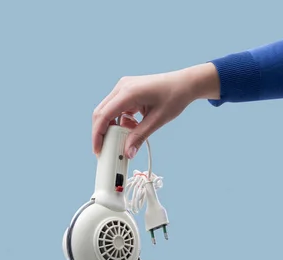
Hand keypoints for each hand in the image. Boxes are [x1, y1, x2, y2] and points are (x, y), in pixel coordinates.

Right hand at [92, 63, 219, 157]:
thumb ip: (140, 137)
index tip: (97, 150)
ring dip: (113, 128)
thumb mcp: (157, 121)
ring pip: (107, 111)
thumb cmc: (174, 97)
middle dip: (101, 133)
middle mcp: (122, 87)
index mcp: (128, 92)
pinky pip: (116, 109)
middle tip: (104, 150)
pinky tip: (132, 127)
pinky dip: (120, 122)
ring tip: (125, 138)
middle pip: (101, 113)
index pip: (104, 115)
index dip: (97, 135)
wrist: (184, 83)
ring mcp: (123, 88)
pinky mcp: (126, 91)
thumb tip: (128, 153)